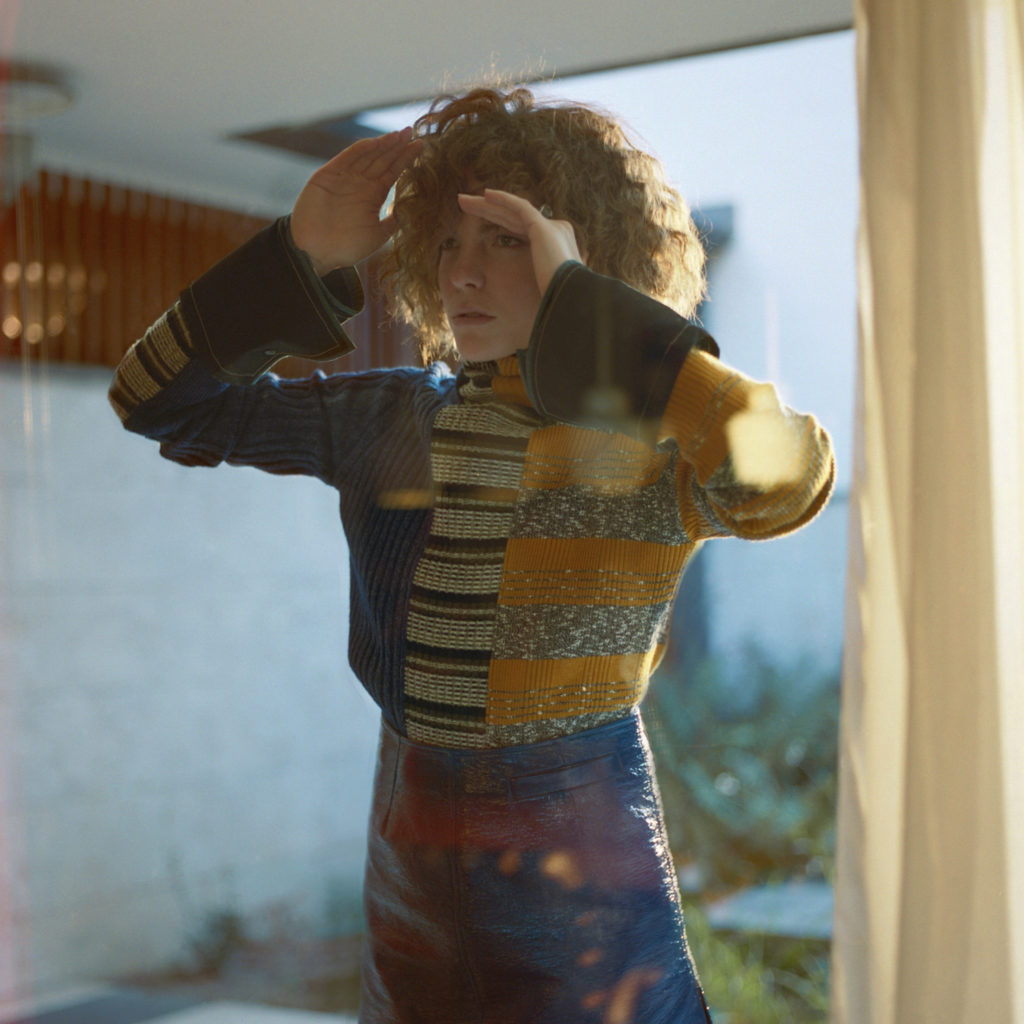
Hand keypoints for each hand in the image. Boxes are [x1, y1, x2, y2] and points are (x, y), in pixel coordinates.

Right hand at [290, 128, 421, 273]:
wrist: (316, 253)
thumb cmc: (346, 248)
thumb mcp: (378, 235)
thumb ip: (392, 222)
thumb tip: (409, 210)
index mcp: (372, 197)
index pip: (392, 173)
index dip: (405, 159)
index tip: (420, 147)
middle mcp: (360, 184)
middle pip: (382, 160)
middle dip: (397, 147)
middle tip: (412, 132)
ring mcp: (344, 178)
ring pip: (368, 156)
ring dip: (383, 144)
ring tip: (400, 134)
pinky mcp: (328, 175)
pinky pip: (348, 158)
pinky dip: (362, 149)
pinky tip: (378, 142)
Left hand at [456, 189, 582, 293]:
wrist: (571, 297)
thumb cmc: (558, 301)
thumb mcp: (543, 291)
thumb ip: (534, 284)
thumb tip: (526, 299)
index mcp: (555, 245)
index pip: (522, 227)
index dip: (500, 221)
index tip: (481, 221)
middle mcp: (555, 231)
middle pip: (514, 217)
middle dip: (489, 210)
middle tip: (466, 205)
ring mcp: (550, 227)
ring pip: (512, 209)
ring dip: (487, 204)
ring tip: (463, 200)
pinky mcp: (542, 227)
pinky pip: (519, 207)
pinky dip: (502, 200)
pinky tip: (485, 195)